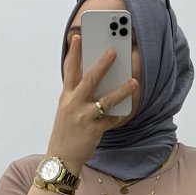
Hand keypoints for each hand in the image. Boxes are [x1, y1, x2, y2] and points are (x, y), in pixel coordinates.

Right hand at [50, 34, 137, 168]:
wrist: (61, 157)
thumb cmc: (66, 131)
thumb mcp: (67, 109)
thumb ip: (78, 94)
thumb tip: (98, 79)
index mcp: (66, 96)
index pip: (69, 70)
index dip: (73, 53)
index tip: (77, 37)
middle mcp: (74, 104)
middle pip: (89, 79)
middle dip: (102, 64)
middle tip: (113, 50)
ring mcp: (84, 118)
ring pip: (106, 100)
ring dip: (122, 90)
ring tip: (134, 81)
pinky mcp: (94, 131)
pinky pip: (112, 120)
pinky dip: (122, 114)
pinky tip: (130, 108)